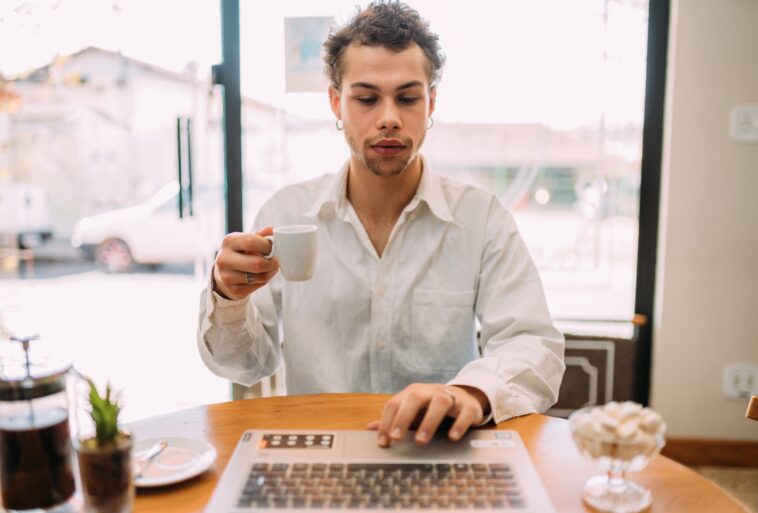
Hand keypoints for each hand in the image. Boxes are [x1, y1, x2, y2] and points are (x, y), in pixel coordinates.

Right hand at [212, 227, 279, 299]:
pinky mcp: (233, 291)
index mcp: (228, 241)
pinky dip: (264, 281)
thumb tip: (271, 230)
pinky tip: (261, 276)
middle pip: (257, 263)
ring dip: (270, 272)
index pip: (251, 241)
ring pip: (260, 276)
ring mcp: (226, 277)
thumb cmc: (238, 254)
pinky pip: (258, 286)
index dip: (267, 245)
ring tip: (269, 267)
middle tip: (275, 260)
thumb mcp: (245, 241)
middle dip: (272, 262)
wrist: (223, 275)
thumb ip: (258, 235)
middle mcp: (223, 259)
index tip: (271, 248)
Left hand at [367, 383, 489, 446]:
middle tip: (396, 438)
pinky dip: (459, 424)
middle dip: (403, 417)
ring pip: (440, 402)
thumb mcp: (413, 412)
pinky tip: (452, 438)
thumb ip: (393, 420)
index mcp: (414, 392)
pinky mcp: (469, 406)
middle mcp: (431, 391)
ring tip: (421, 441)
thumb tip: (369, 428)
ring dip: (429, 421)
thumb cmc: (432, 408)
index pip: (395, 403)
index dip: (387, 422)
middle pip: (414, 397)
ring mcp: (451, 397)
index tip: (383, 442)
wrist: (465, 398)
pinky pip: (464, 412)